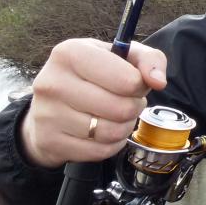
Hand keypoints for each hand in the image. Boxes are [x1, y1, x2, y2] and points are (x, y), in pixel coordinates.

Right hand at [20, 38, 167, 167]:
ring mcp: (47, 114)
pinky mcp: (49, 141)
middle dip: (133, 107)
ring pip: (111, 132)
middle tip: (126, 102)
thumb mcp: (120, 56)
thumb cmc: (91, 76)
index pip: (127, 80)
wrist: (48, 106)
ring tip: (115, 116)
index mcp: (71, 53)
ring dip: (123, 127)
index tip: (133, 83)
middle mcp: (53, 82)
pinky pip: (99, 151)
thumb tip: (158, 81)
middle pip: (121, 109)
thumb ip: (148, 60)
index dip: (140, 85)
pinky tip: (102, 132)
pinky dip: (110, 144)